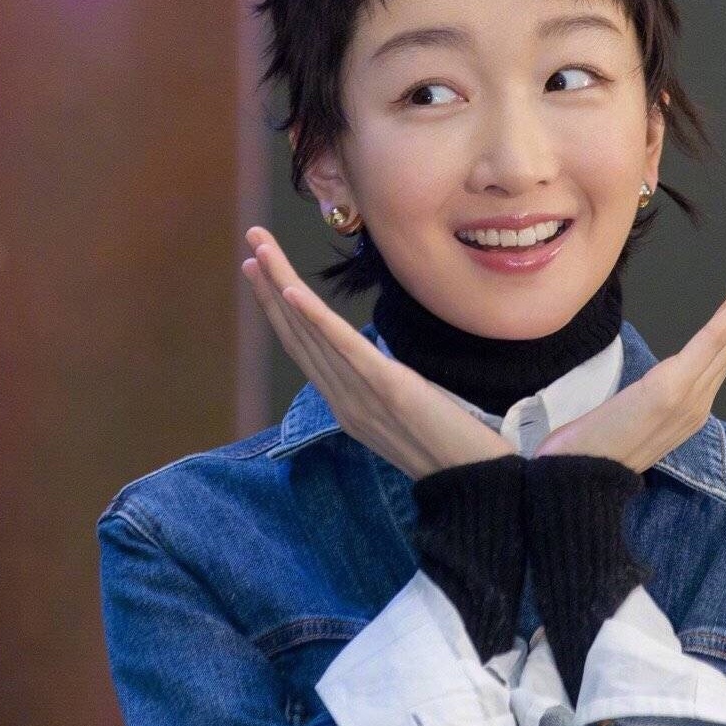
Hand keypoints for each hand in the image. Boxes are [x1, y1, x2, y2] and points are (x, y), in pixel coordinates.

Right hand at [241, 227, 515, 478]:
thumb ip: (384, 388)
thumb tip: (381, 365)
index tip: (261, 272)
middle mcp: (342, 400)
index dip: (278, 309)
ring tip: (261, 250)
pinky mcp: (387, 387)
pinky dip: (314, 318)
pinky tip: (291, 290)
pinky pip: (343, 349)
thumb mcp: (405, 413)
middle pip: (296, 335)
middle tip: (251, 243)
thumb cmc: (451, 448)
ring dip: (281, 287)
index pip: (303, 349)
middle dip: (269, 286)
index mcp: (346, 406)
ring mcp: (359, 396)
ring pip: (310, 334)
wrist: (475, 482)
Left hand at [531, 227, 725, 470]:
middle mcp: (701, 398)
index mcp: (691, 402)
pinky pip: (714, 343)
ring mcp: (691, 395)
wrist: (575, 483)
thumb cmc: (591, 451)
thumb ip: (648, 397)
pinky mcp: (674, 389)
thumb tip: (650, 383)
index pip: (725, 343)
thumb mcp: (627, 417)